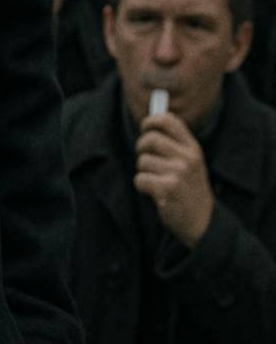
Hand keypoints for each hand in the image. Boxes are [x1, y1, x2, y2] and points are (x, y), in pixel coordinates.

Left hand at [134, 113, 214, 248]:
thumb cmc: (190, 190)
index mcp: (193, 148)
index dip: (151, 121)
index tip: (145, 127)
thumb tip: (149, 121)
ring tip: (157, 182)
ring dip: (144, 172)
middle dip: (142, 149)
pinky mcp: (167, 189)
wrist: (203, 223)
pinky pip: (140, 179)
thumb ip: (175, 143)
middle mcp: (187, 158)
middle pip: (150, 138)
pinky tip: (154, 193)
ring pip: (142, 161)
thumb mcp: (192, 162)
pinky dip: (142, 187)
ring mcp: (178, 173)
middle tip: (147, 161)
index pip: (168, 120)